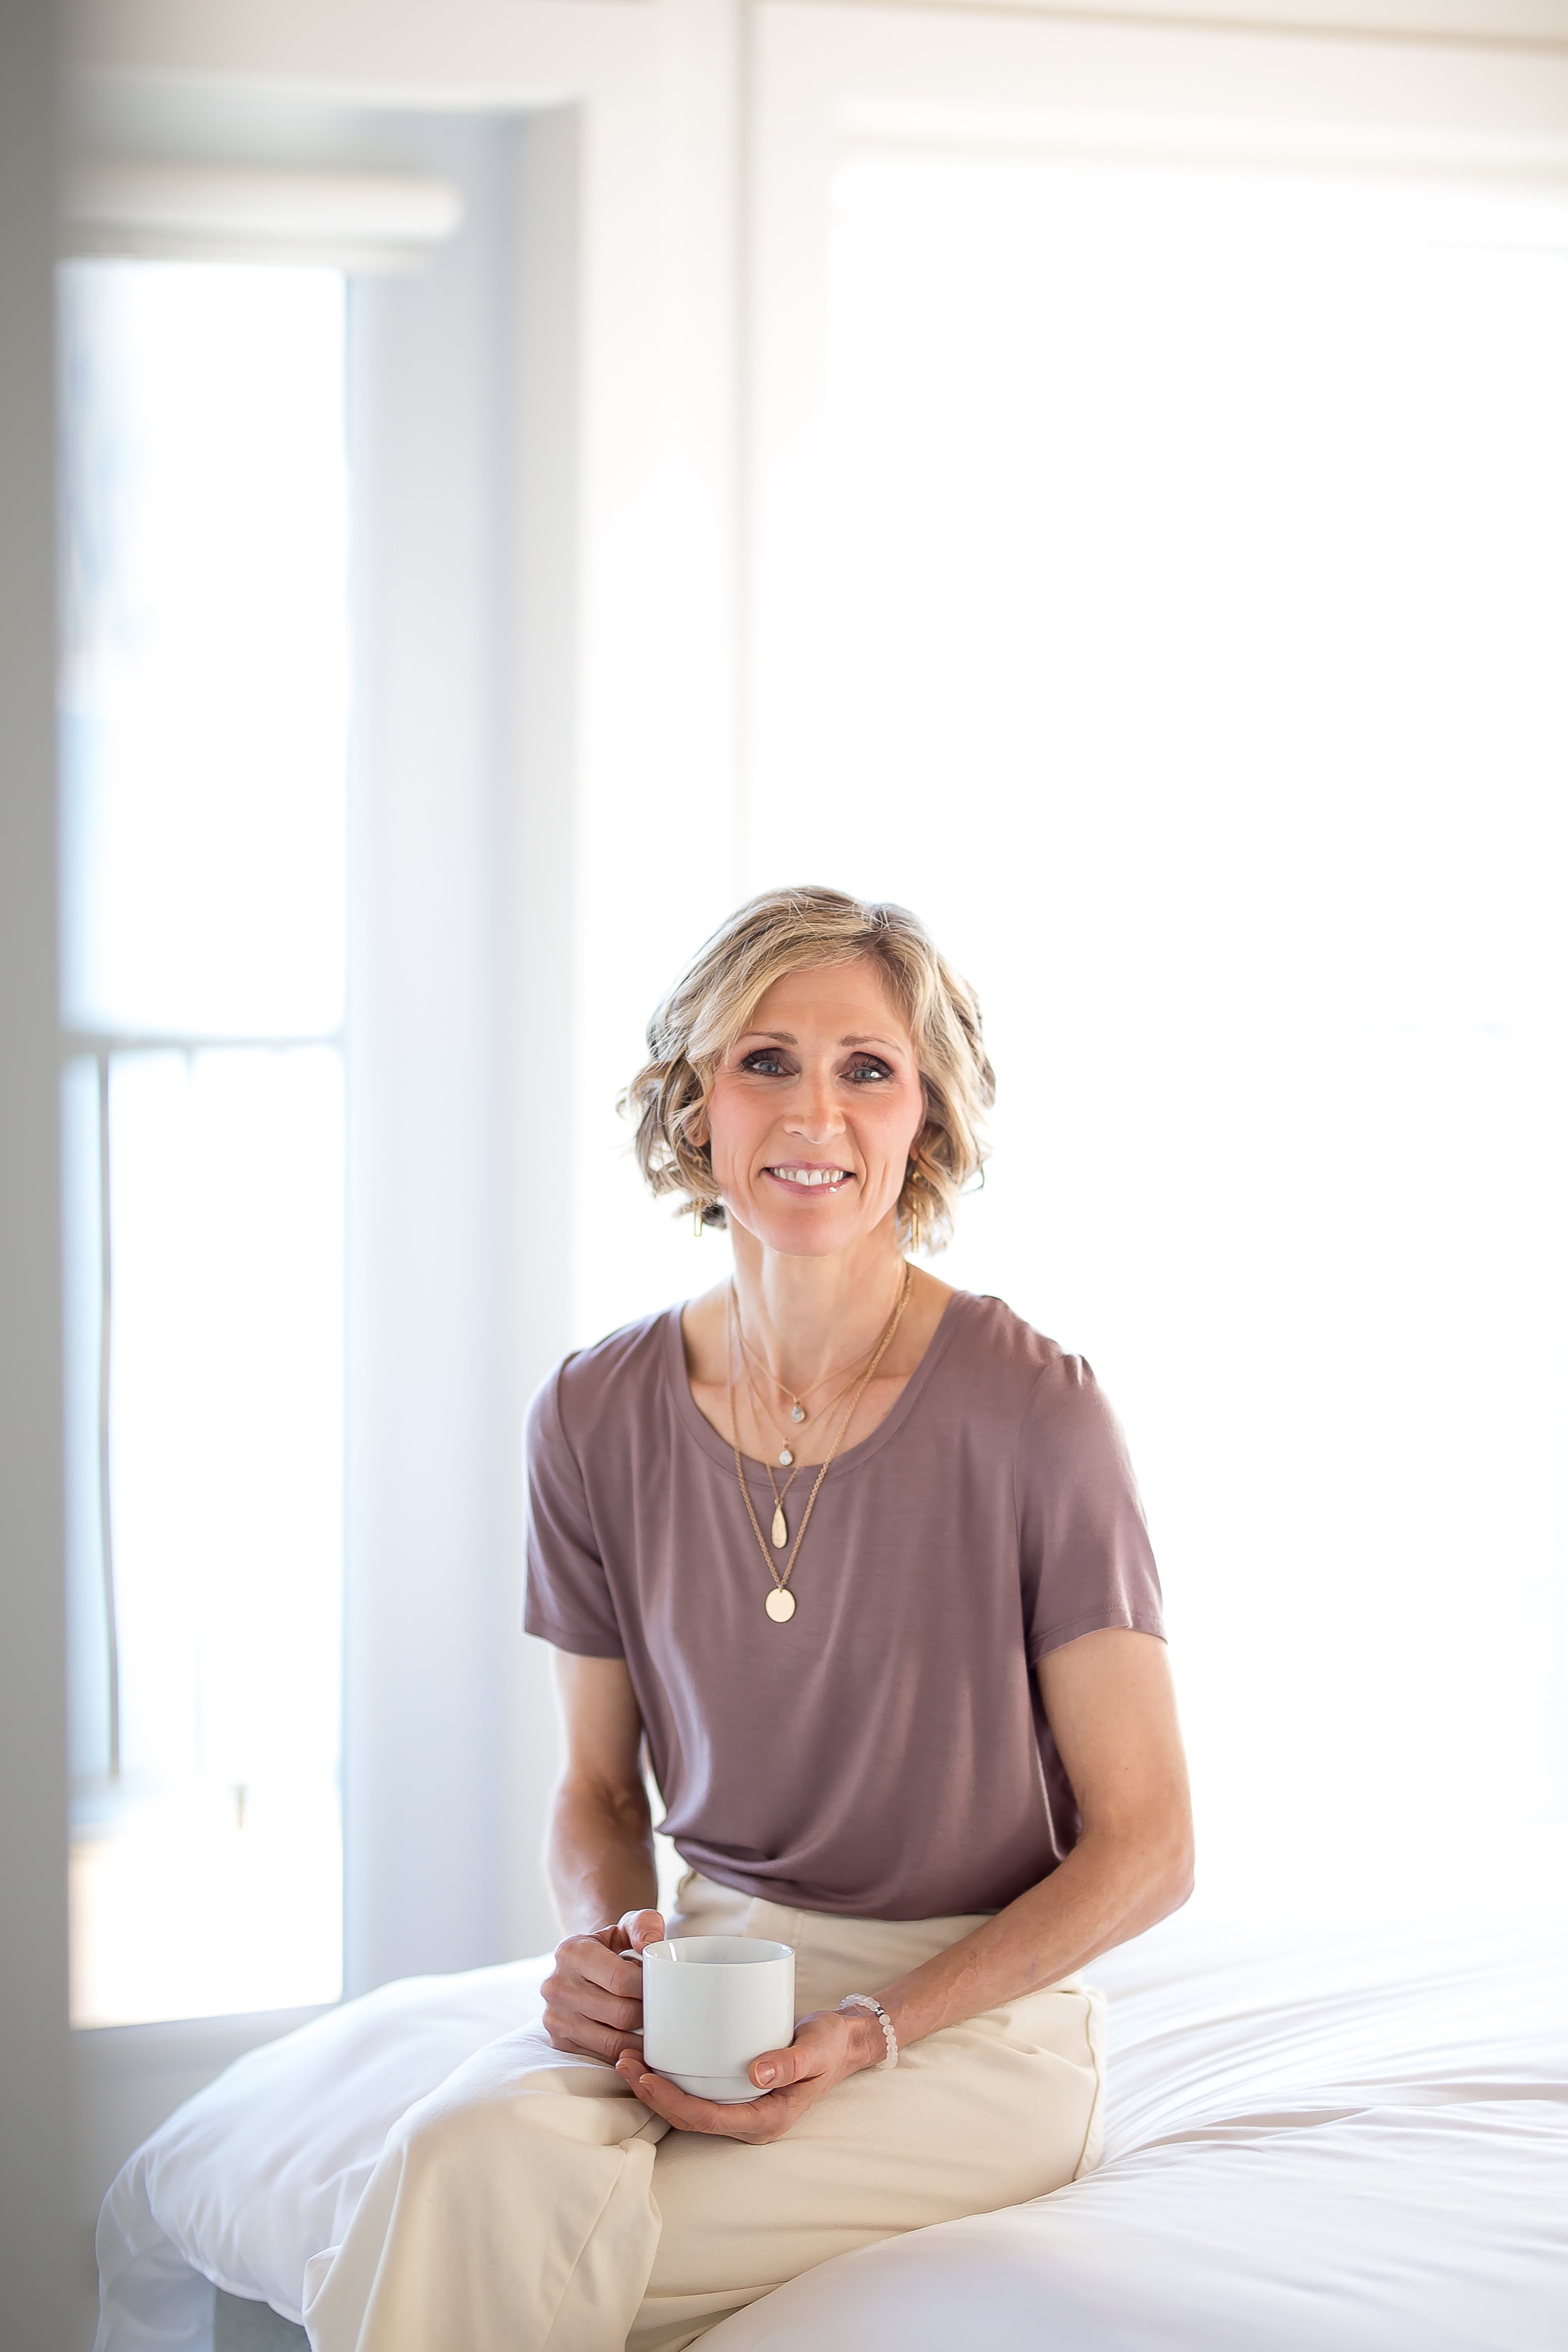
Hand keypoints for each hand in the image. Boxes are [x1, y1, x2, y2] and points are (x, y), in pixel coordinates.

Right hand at [541, 1908, 663, 2061]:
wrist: (580, 1967)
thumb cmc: (610, 1948)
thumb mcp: (625, 1926)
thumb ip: (644, 1924)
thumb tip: (652, 1942)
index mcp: (571, 1951)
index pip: (621, 1979)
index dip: (648, 1987)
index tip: (659, 1986)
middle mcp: (556, 1986)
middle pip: (620, 2014)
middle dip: (646, 2013)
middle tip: (659, 2008)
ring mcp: (555, 2017)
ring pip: (613, 2042)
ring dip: (639, 2038)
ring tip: (650, 2025)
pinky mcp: (559, 2042)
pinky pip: (602, 2057)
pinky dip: (625, 2053)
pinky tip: (634, 2041)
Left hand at [615, 2004, 882, 2141]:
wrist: (843, 2041)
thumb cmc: (831, 2043)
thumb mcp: (817, 2048)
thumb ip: (791, 2061)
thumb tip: (756, 2073)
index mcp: (767, 2120)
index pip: (707, 2119)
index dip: (670, 2102)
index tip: (644, 2076)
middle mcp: (750, 2122)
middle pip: (689, 2118)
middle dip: (652, 2095)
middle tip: (624, 2060)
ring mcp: (743, 2109)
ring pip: (689, 2109)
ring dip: (656, 2089)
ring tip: (629, 2058)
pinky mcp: (738, 2092)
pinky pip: (698, 2094)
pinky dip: (673, 2079)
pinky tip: (657, 2056)